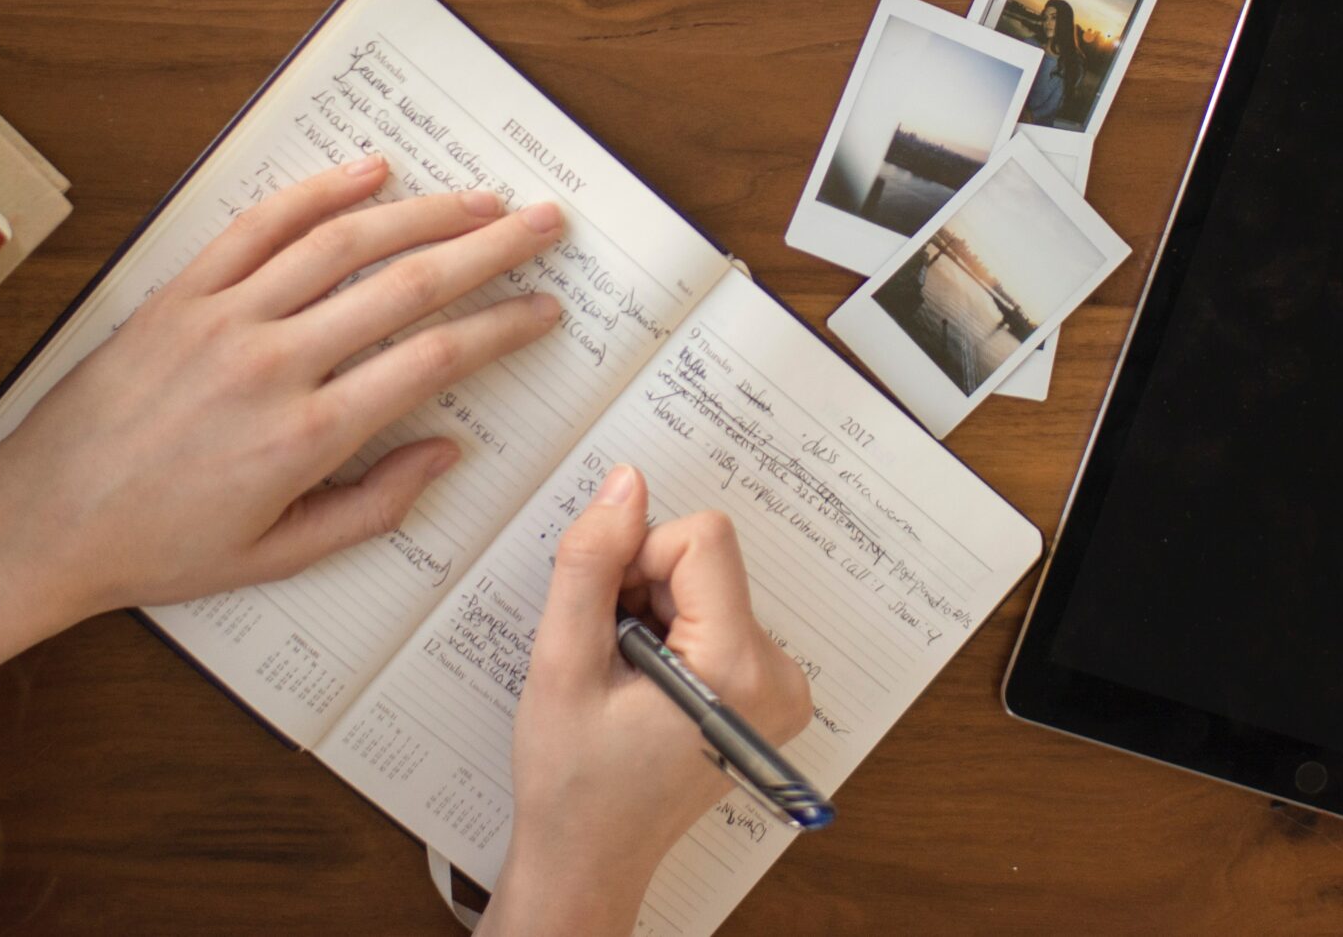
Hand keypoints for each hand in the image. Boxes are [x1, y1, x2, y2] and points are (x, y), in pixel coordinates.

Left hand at [0, 153, 563, 629]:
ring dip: (423, 212)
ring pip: (343, 243)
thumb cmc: (160, 548)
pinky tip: (370, 172)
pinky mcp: (180, 294)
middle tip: (544, 224)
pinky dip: (318, 192)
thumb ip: (373, 506)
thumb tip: (448, 452)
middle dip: (490, 248)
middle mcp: (273, 364)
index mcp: (306, 436)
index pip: (433, 360)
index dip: (502, 327)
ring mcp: (223, 318)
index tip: (544, 309)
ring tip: (480, 197)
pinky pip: (258, 226)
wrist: (43, 522)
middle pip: (406, 285)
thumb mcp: (278, 556)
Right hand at [487, 466, 813, 936]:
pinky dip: (672, 632)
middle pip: (706, 560)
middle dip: (643, 589)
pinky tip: (644, 685)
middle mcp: (779, 675)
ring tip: (623, 678)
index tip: (607, 617)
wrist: (590, 858)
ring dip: (653, 611)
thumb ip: (591, 563)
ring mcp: (780, 687)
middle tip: (609, 657)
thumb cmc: (573, 779)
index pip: (702, 539)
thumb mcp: (562, 663)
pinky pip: (717, 613)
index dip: (638, 559)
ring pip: (707, 583)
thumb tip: (626, 483)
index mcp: (739, 669)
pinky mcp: (767, 690)